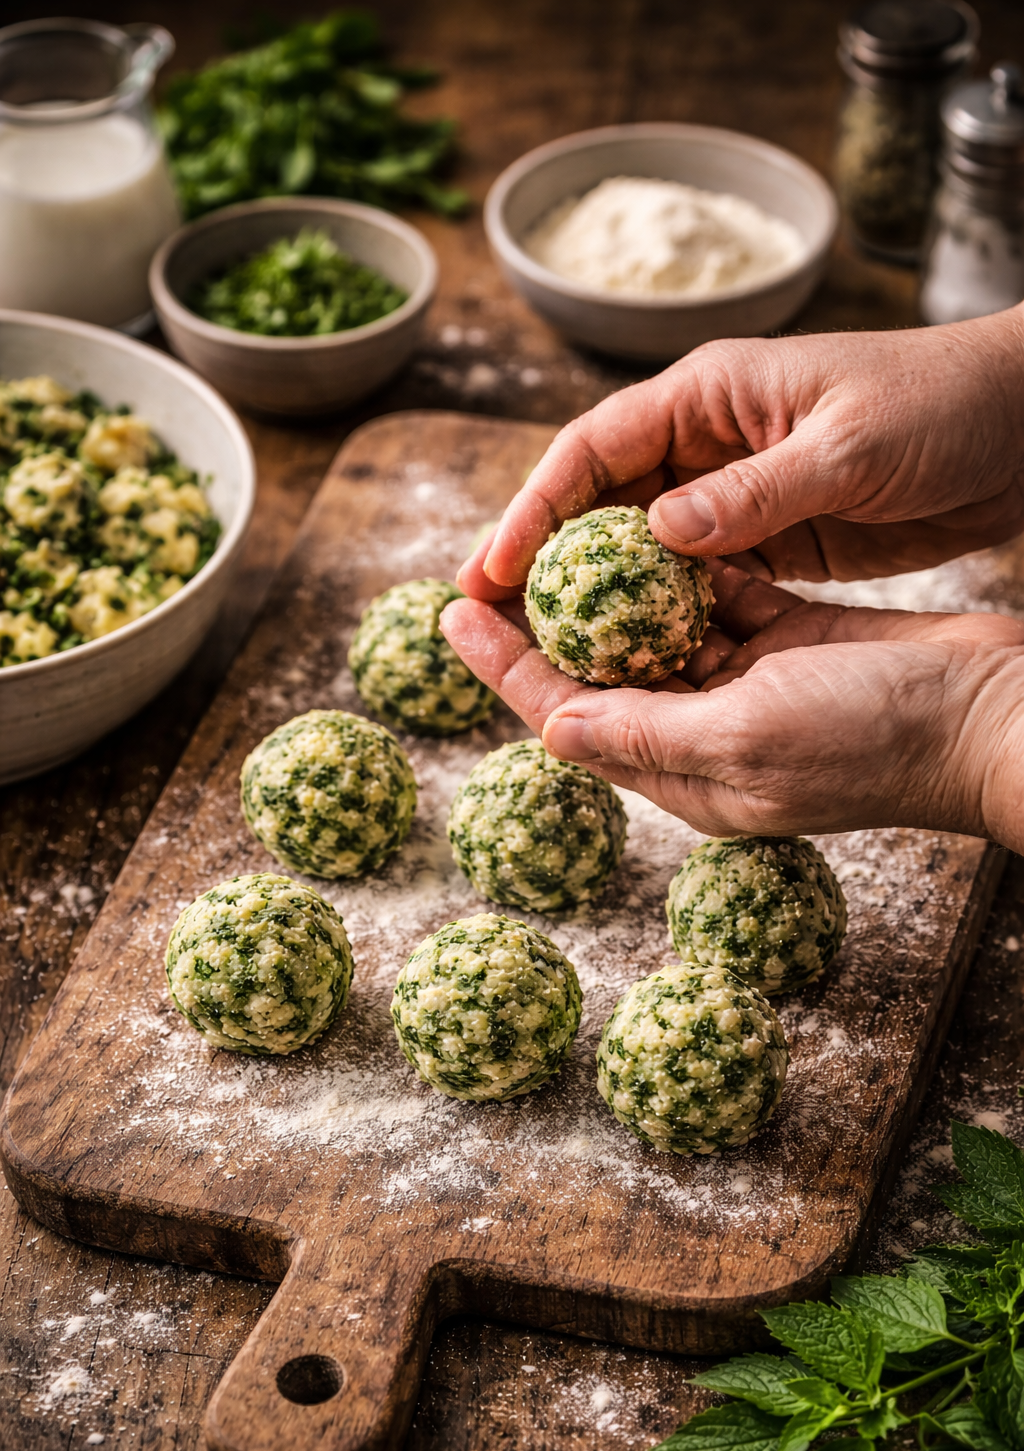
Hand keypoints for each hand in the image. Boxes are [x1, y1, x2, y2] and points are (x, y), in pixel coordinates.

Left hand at [440, 563, 1023, 851]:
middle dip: (543, 629)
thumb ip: (648, 731)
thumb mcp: (747, 737)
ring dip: (607, 594)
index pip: (571, 716)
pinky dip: (682, 571)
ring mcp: (749, 688)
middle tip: (484, 571)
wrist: (990, 710)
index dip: (507, 667)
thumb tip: (551, 732)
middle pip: (600, 676)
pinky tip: (643, 532)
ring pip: (655, 635)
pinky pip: (717, 603)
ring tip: (549, 542)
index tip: (453, 615)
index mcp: (687, 772)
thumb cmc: (877, 735)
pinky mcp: (788, 643)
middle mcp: (706, 733)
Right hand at [458, 307, 1023, 601]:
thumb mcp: (849, 447)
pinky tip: (629, 653)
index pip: (593, 449)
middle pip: (598, 501)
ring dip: (591, 594)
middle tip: (488, 621)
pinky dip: (657, 611)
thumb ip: (755, 492)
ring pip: (637, 546)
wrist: (1023, 423)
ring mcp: (735, 490)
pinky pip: (693, 576)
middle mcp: (708, 440)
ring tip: (540, 651)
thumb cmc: (942, 407)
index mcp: (711, 393)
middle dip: (542, 558)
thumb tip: (659, 534)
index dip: (533, 509)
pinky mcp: (769, 534)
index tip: (492, 571)